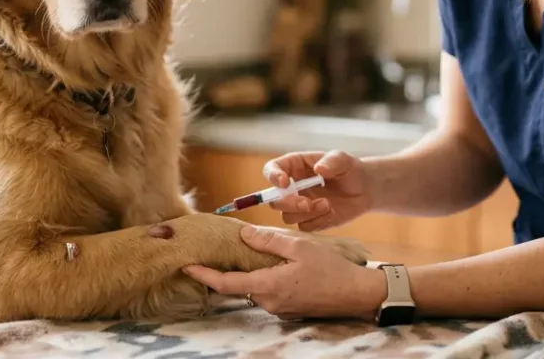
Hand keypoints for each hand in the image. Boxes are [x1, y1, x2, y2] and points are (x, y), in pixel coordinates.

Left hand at [182, 225, 385, 320]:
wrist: (357, 294)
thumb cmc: (331, 269)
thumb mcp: (299, 247)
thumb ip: (269, 241)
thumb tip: (244, 233)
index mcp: (267, 286)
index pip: (225, 283)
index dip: (203, 275)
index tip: (186, 267)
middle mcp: (268, 302)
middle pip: (238, 285)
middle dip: (227, 269)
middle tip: (217, 250)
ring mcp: (278, 308)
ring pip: (254, 287)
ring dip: (249, 272)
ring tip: (251, 251)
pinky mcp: (288, 309)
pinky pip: (268, 292)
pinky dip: (264, 278)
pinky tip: (274, 265)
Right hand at [262, 149, 372, 230]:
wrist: (364, 190)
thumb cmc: (350, 169)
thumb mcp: (343, 160)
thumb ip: (332, 162)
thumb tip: (319, 169)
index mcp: (294, 167)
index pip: (271, 170)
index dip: (273, 176)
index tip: (284, 182)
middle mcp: (292, 187)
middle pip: (275, 200)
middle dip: (289, 203)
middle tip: (307, 203)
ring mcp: (299, 206)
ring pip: (287, 217)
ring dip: (305, 214)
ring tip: (327, 204)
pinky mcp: (309, 220)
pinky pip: (304, 227)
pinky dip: (317, 222)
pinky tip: (331, 213)